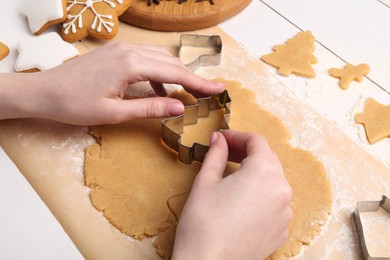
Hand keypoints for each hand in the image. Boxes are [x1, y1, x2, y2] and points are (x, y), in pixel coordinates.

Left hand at [0, 42, 223, 124]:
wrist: (44, 92)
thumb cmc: (75, 105)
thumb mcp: (115, 112)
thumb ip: (150, 108)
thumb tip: (180, 107)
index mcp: (131, 65)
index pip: (174, 73)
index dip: (198, 83)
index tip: (218, 89)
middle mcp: (129, 50)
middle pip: (170, 62)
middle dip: (190, 78)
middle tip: (207, 93)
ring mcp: (121, 49)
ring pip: (159, 58)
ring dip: (174, 75)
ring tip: (186, 93)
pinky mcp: (115, 52)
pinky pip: (145, 59)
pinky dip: (157, 73)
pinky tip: (158, 89)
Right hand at [172, 130, 291, 259]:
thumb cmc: (203, 223)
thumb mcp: (205, 181)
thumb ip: (216, 154)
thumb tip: (219, 139)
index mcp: (264, 172)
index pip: (257, 141)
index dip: (237, 135)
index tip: (222, 138)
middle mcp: (282, 190)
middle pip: (267, 159)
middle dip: (246, 152)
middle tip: (225, 152)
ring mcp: (284, 212)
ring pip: (272, 181)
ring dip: (255, 173)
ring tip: (233, 176)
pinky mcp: (281, 230)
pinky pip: (274, 203)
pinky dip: (261, 195)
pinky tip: (242, 201)